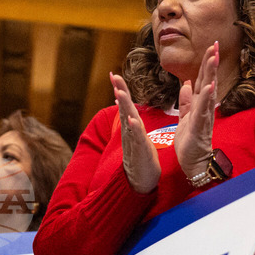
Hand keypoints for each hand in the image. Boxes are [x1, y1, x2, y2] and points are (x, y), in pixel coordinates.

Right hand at [111, 72, 160, 193]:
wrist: (141, 181)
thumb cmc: (141, 157)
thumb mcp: (135, 135)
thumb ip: (128, 120)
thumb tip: (120, 106)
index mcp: (132, 126)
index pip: (126, 104)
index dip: (120, 89)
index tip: (114, 74)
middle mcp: (130, 132)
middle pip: (124, 108)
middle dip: (119, 91)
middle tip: (113, 76)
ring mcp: (134, 141)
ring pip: (129, 120)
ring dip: (124, 106)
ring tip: (119, 92)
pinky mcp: (140, 151)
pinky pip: (137, 138)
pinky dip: (135, 128)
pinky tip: (132, 119)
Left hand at [175, 42, 218, 178]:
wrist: (194, 164)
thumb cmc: (191, 142)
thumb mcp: (185, 118)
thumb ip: (186, 101)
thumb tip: (185, 83)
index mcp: (199, 105)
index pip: (202, 80)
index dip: (206, 64)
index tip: (210, 46)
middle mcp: (204, 108)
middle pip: (208, 81)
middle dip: (211, 63)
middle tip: (215, 44)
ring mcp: (204, 116)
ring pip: (208, 92)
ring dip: (210, 74)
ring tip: (213, 58)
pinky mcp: (200, 127)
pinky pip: (203, 110)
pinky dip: (206, 98)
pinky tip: (209, 86)